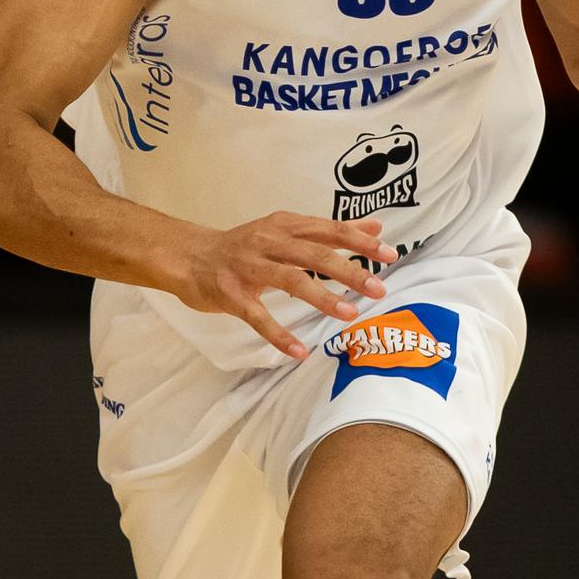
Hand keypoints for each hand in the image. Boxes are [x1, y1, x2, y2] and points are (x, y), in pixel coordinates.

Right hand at [170, 212, 399, 358]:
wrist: (188, 257)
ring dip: (322, 297)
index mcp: (284, 226)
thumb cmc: (244, 246)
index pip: (328, 230)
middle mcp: (268, 242)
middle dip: (349, 271)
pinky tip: (299, 352)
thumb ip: (329, 231)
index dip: (359, 242)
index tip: (389, 255)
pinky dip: (279, 335)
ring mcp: (249, 268)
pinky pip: (258, 317)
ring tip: (349, 315)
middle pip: (314, 254)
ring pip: (290, 281)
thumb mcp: (285, 230)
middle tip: (378, 288)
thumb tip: (375, 226)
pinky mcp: (232, 295)